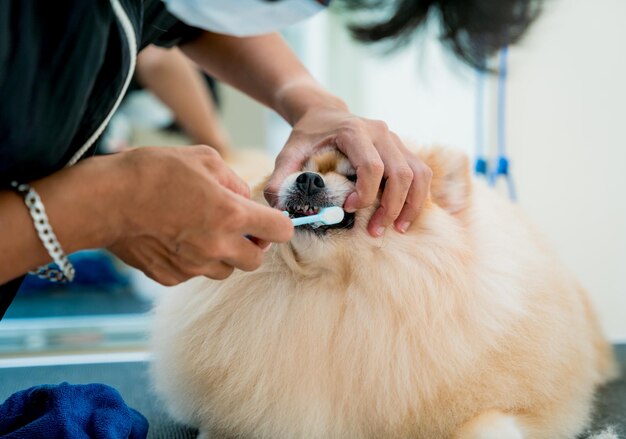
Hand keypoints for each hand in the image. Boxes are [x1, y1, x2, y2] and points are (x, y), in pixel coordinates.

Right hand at [108, 145, 292, 284]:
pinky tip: (178, 239)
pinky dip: (195, 261)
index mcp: (231, 215)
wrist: (106, 200)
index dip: (279, 225)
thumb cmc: (154, 172)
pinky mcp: (172, 277)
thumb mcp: (204, 159)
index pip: (281, 232)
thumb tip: (245, 197)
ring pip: (226, 271)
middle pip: (256, 260)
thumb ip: (234, 181)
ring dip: (225, 255)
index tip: (270, 220)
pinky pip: (195, 274)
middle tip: (237, 228)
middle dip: (253, 245)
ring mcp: (193, 266)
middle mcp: (217, 246)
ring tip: (204, 232)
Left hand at [264, 106, 431, 236]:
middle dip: (391, 206)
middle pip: (400, 173)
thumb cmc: (307, 136)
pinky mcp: (403, 149)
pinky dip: (418, 197)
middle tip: (375, 231)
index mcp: (354, 131)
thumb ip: (280, 179)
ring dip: (410, 204)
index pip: (372, 165)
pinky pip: (421, 174)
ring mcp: (395, 140)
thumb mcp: (288, 153)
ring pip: (418, 174)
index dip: (366, 193)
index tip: (349, 209)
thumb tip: (278, 210)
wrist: (323, 112)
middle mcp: (380, 132)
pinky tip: (405, 216)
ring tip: (397, 228)